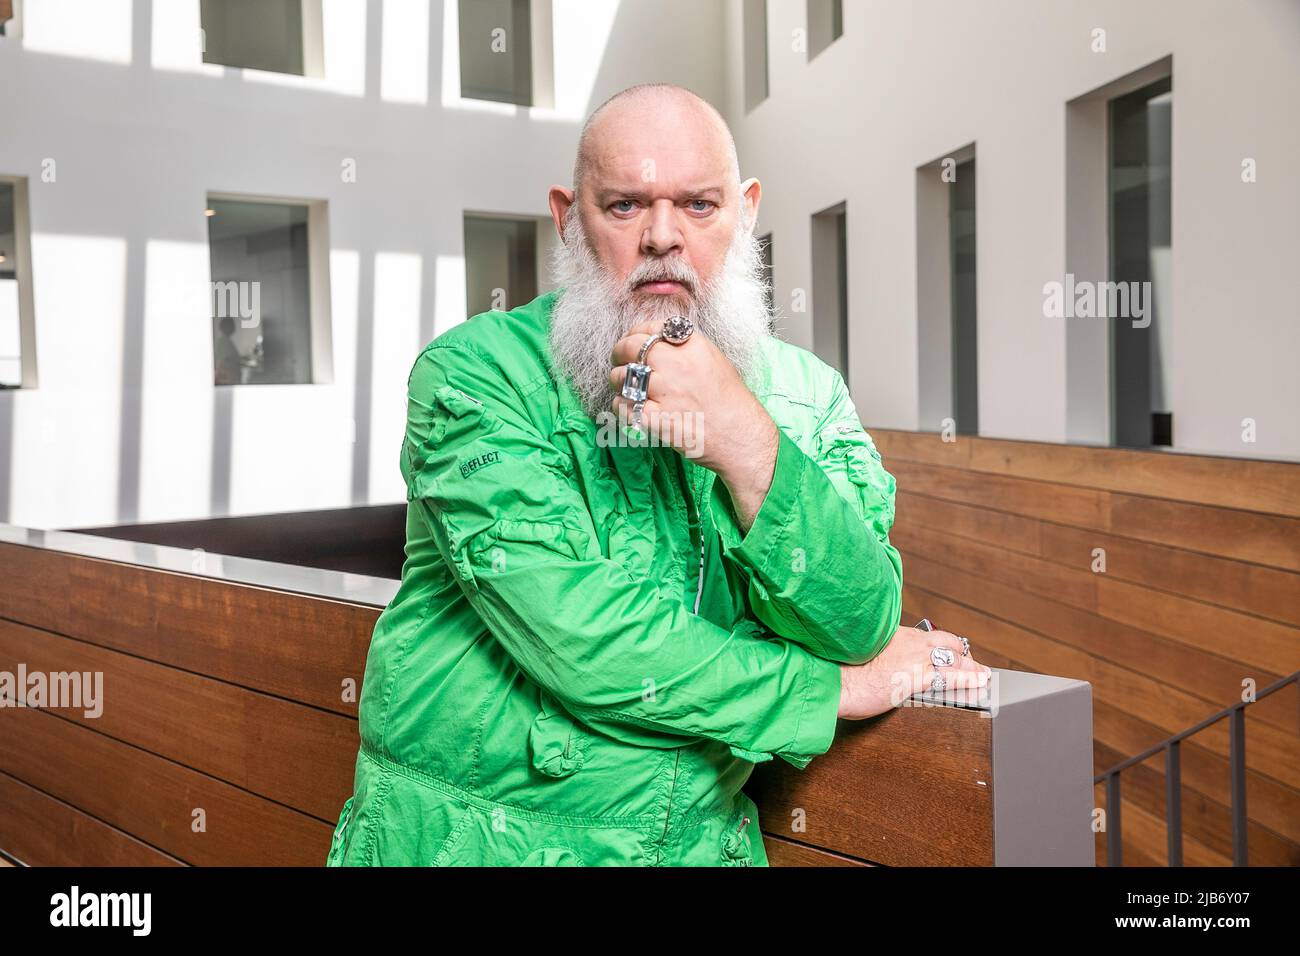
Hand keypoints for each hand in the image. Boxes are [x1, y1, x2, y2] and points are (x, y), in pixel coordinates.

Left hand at [608, 319, 776, 526]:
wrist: (741, 437)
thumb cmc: (731, 402)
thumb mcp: (714, 361)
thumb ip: (685, 348)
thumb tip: (657, 342)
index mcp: (693, 347)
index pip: (652, 328)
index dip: (635, 333)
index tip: (631, 340)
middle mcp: (678, 365)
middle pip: (632, 347)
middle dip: (619, 351)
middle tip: (618, 359)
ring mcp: (666, 392)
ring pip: (623, 376)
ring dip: (618, 380)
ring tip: (624, 386)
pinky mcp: (657, 419)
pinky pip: (624, 405)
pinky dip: (621, 405)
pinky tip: (630, 407)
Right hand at [837, 624, 991, 719]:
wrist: (833, 680)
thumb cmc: (840, 670)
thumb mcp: (862, 653)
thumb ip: (880, 654)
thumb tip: (883, 665)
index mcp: (894, 634)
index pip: (930, 636)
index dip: (945, 646)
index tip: (952, 652)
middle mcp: (908, 642)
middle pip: (948, 643)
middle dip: (963, 654)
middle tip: (973, 664)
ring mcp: (915, 658)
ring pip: (954, 658)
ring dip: (971, 667)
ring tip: (983, 674)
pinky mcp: (917, 677)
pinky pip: (952, 676)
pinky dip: (970, 678)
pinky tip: (981, 681)